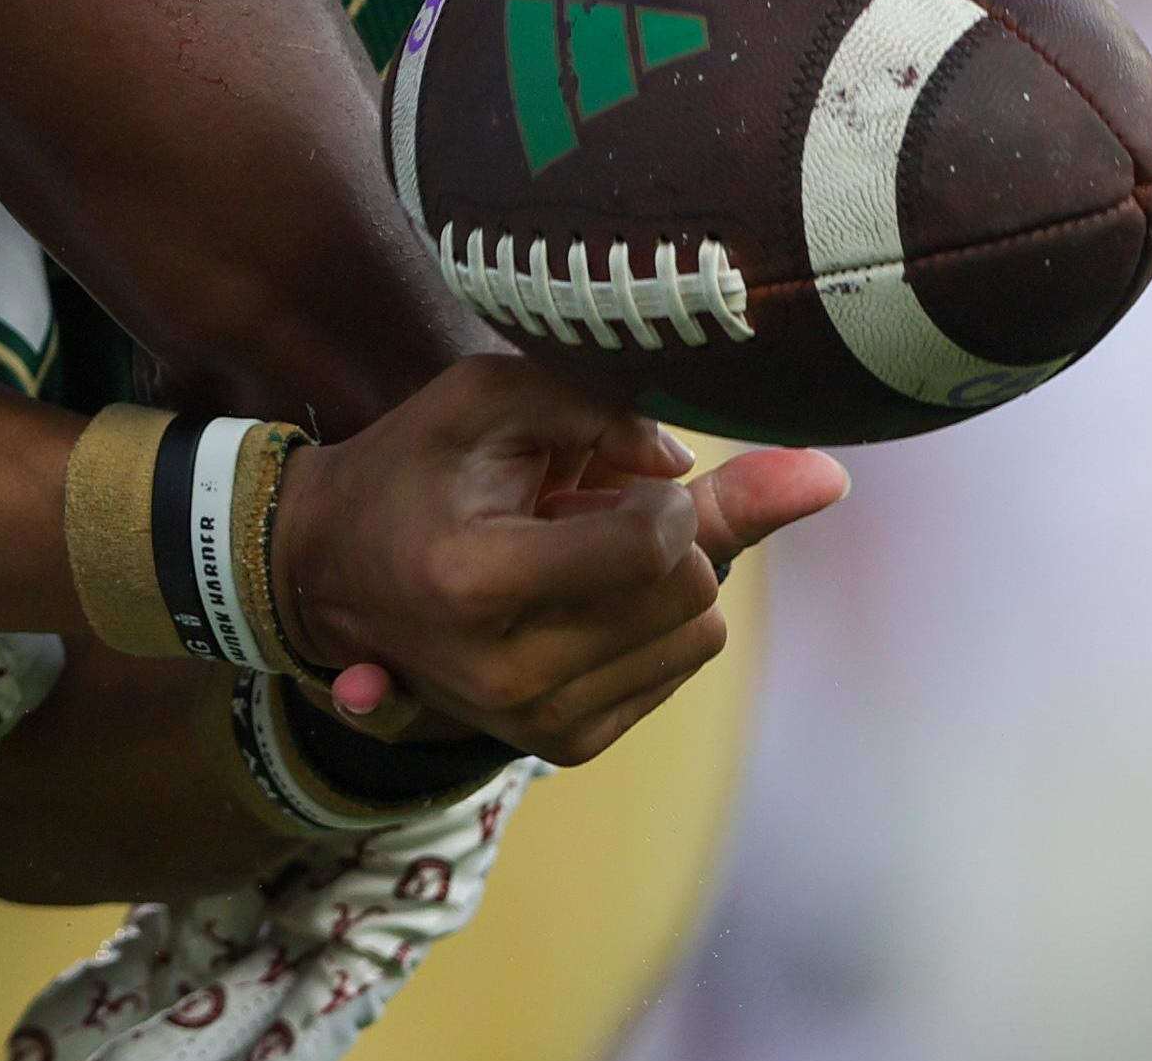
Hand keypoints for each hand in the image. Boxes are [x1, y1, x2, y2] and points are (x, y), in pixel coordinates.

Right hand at [273, 355, 846, 762]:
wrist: (330, 574)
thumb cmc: (415, 467)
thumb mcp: (497, 406)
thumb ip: (628, 416)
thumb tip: (821, 476)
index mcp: (478, 583)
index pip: (655, 546)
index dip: (660, 494)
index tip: (616, 474)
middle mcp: (510, 674)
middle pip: (691, 591)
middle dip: (665, 532)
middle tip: (584, 511)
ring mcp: (539, 724)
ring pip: (700, 634)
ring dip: (662, 578)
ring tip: (573, 555)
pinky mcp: (564, 746)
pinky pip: (680, 666)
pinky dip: (653, 620)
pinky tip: (578, 599)